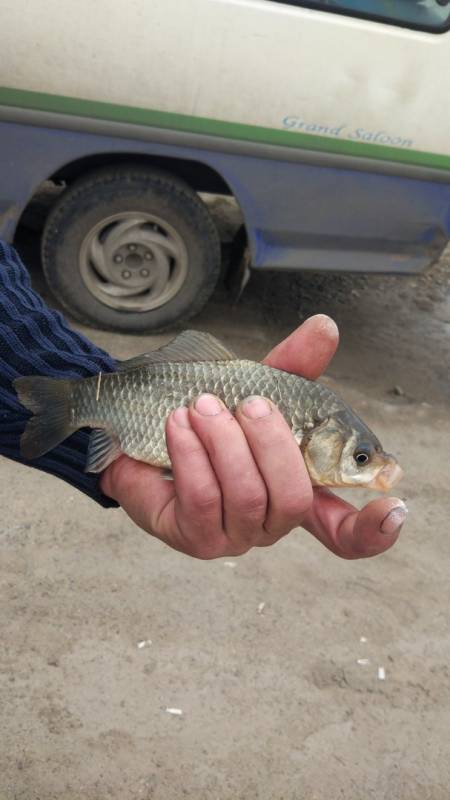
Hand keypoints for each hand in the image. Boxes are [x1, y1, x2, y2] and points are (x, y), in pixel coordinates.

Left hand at [100, 315, 405, 558]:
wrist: (145, 426)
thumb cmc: (213, 415)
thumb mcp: (257, 386)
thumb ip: (294, 363)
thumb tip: (325, 327)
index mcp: (299, 490)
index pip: (345, 530)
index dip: (372, 528)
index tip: (391, 505)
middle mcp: (272, 521)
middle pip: (294, 499)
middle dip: (273, 445)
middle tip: (250, 404)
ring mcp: (233, 534)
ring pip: (246, 499)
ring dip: (225, 444)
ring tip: (202, 405)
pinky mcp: (192, 536)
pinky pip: (201, 501)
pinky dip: (191, 455)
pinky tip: (179, 423)